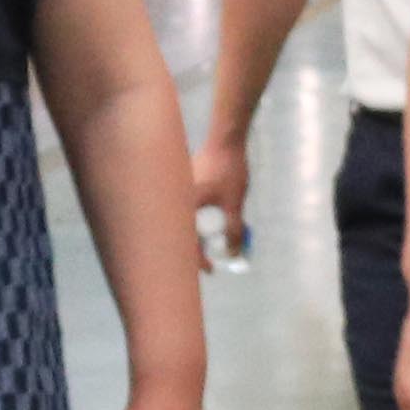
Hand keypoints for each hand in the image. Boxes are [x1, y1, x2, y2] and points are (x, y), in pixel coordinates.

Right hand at [187, 126, 251, 267]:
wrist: (225, 139)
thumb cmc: (229, 170)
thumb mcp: (235, 203)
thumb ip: (233, 229)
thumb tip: (233, 252)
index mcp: (184, 206)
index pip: (187, 242)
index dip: (199, 261)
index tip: (211, 270)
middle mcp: (175, 200)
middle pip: (181, 234)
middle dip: (195, 251)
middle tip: (209, 261)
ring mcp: (177, 191)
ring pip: (183, 222)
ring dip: (196, 234)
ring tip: (211, 242)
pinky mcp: (182, 185)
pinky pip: (185, 209)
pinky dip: (195, 220)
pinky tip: (208, 220)